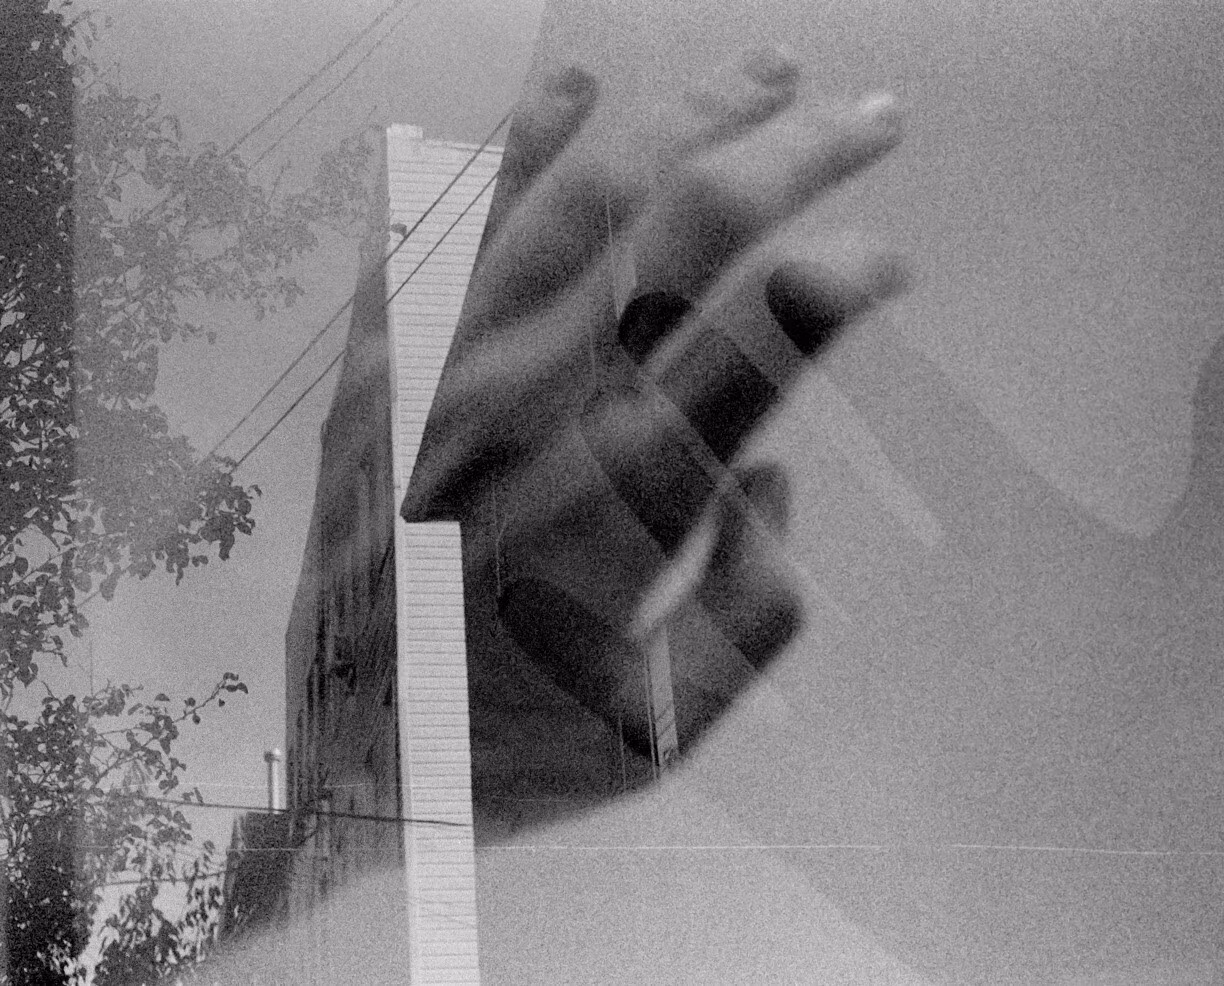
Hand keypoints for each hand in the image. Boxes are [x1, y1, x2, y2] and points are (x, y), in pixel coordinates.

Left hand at [402, 51, 908, 764]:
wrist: (332, 770)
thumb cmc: (512, 755)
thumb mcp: (671, 729)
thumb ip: (756, 605)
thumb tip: (773, 470)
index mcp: (631, 498)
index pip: (771, 332)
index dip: (848, 274)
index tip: (891, 259)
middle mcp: (544, 407)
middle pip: (691, 229)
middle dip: (801, 155)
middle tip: (874, 116)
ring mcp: (448, 373)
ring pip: (578, 196)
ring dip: (683, 118)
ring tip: (763, 72)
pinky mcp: (380, 371)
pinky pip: (443, 226)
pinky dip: (509, 147)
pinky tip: (570, 87)